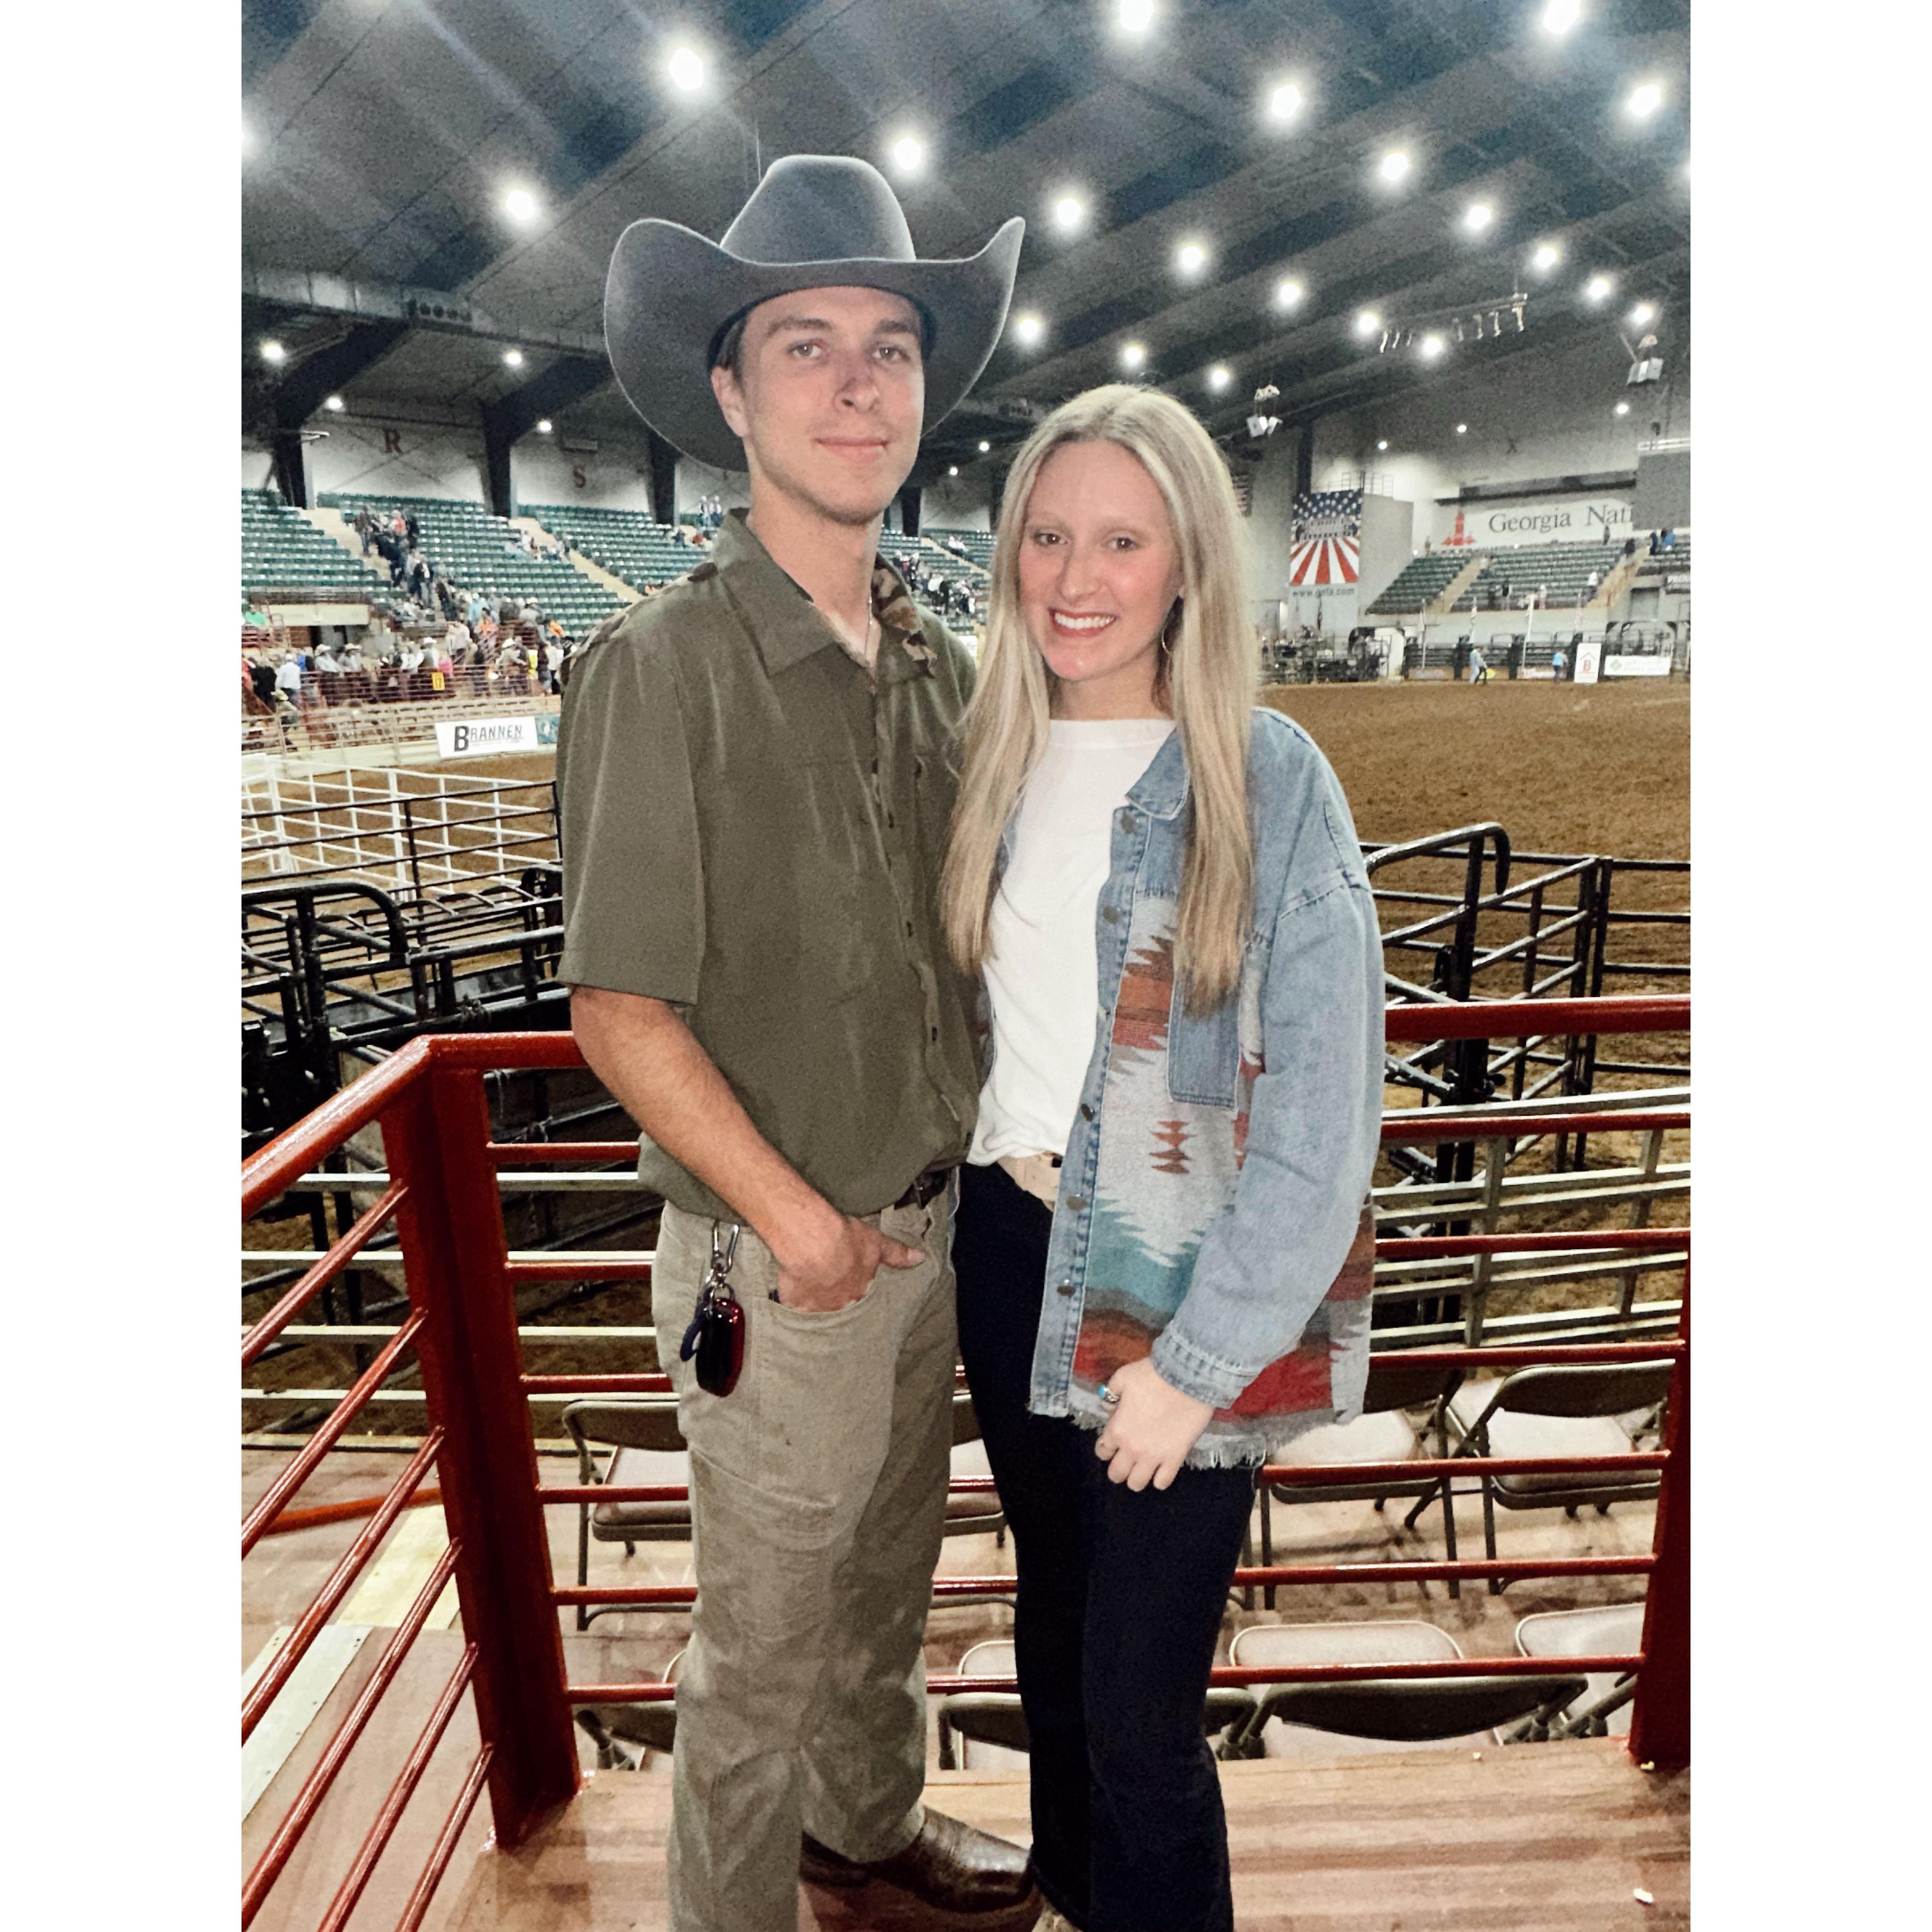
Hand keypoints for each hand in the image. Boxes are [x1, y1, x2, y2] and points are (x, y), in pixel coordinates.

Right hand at [770, 1206, 922, 1311]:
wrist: (813, 1242)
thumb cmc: (844, 1240)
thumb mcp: (876, 1243)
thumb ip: (897, 1254)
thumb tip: (920, 1259)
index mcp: (859, 1291)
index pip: (861, 1299)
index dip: (856, 1294)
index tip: (853, 1291)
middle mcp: (840, 1304)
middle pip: (841, 1310)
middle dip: (838, 1306)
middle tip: (832, 1297)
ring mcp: (816, 1307)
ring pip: (819, 1314)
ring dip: (817, 1309)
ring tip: (813, 1303)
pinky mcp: (794, 1303)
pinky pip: (794, 1310)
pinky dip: (793, 1306)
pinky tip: (792, 1302)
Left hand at [1093, 1356, 1215, 1490]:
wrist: (1187, 1378)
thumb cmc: (1153, 1375)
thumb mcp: (1123, 1377)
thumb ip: (1111, 1394)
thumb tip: (1108, 1406)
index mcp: (1117, 1429)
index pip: (1102, 1451)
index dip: (1105, 1448)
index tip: (1111, 1444)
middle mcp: (1132, 1448)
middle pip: (1116, 1474)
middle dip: (1117, 1469)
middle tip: (1125, 1461)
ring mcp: (1154, 1456)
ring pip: (1137, 1484)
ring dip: (1136, 1478)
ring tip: (1142, 1469)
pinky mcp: (1175, 1458)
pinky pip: (1163, 1482)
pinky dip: (1160, 1480)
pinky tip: (1161, 1470)